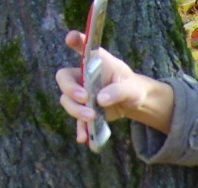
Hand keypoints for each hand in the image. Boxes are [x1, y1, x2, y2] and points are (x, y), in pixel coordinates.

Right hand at [55, 31, 172, 142]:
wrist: (133, 102)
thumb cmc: (131, 87)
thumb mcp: (130, 87)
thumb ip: (117, 91)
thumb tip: (101, 99)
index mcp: (94, 62)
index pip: (81, 46)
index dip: (75, 41)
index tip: (71, 38)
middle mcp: (82, 76)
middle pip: (64, 80)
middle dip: (70, 90)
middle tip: (84, 98)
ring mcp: (81, 94)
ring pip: (67, 101)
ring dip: (76, 111)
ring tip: (91, 118)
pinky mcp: (84, 110)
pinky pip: (77, 120)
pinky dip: (80, 129)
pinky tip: (84, 139)